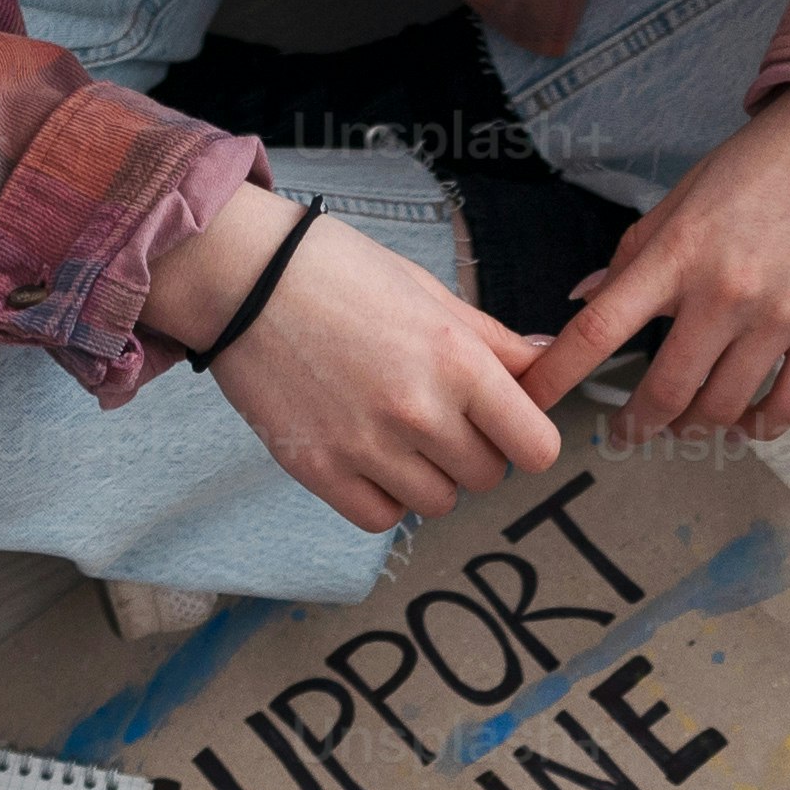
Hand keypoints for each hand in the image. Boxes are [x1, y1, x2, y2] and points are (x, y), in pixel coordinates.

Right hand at [163, 182, 556, 531]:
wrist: (241, 277)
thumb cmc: (337, 272)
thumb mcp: (428, 291)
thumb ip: (493, 340)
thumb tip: (548, 363)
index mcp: (457, 359)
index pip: (537, 446)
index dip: (528, 440)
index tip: (510, 428)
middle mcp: (418, 409)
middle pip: (487, 477)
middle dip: (474, 452)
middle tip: (441, 417)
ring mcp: (366, 445)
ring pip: (437, 502)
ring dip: (430, 476)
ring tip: (399, 433)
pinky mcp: (319, 469)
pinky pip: (381, 517)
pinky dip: (385, 497)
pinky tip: (370, 458)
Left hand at [513, 82, 789, 438]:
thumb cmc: (771, 156)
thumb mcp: (690, 191)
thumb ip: (637, 250)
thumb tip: (585, 297)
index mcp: (679, 250)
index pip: (599, 329)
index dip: (557, 376)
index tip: (532, 405)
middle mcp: (725, 290)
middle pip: (664, 391)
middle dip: (636, 424)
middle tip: (626, 434)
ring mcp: (781, 315)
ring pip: (723, 408)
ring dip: (695, 429)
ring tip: (686, 425)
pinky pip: (787, 406)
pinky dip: (758, 427)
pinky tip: (744, 424)